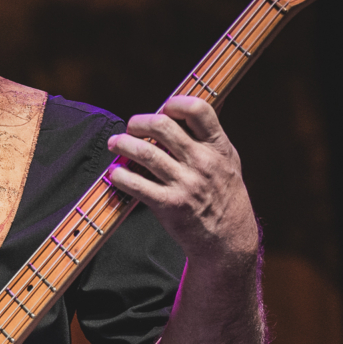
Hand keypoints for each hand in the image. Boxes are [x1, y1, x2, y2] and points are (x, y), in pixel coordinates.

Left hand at [107, 96, 257, 266]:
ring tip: (115, 144)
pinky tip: (114, 173)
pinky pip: (136, 184)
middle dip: (139, 122)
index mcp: (219, 147)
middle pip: (162, 126)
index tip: (162, 109)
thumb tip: (183, 111)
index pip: (198, 110)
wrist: (228, 240)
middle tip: (130, 127)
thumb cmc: (223, 196)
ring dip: (123, 144)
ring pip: (144, 153)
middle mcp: (203, 162)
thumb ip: (208, 139)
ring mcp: (186, 184)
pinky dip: (120, 176)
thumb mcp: (227, 162)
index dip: (175, 103)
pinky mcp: (170, 205)